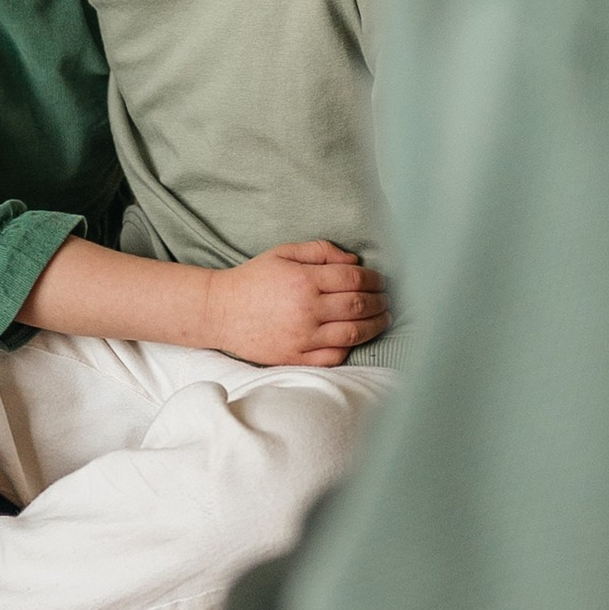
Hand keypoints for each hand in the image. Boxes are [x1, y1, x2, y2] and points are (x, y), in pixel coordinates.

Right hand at [200, 242, 388, 366]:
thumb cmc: (252, 278)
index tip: (382, 281)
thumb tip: (354, 261)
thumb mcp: (283, 253)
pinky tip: (357, 339)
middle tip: (389, 300)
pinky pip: (334, 356)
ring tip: (384, 319)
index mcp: (304, 280)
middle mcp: (307, 309)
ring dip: (376, 326)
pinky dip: (351, 348)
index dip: (376, 280)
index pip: (355, 280)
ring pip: (353, 334)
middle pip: (360, 306)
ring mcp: (302, 337)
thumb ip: (320, 251)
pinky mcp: (295, 357)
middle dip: (381, 302)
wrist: (219, 311)